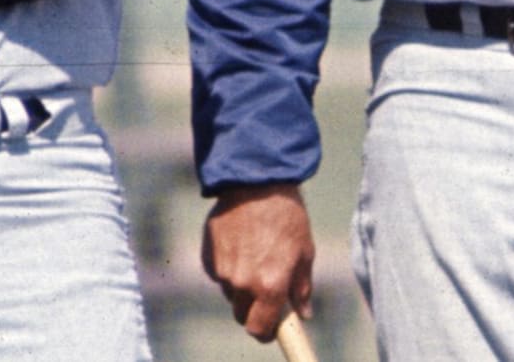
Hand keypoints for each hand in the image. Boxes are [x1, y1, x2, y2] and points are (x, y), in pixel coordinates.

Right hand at [201, 183, 314, 343]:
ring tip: (255, 254)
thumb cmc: (287, 216)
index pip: (259, 329)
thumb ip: (301, 287)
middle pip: (241, 314)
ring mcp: (222, 270)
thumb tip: (303, 313)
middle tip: (265, 289)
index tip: (270, 328)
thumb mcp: (304, 251)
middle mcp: (242, 283)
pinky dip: (227, 266)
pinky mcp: (208, 255)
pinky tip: (240, 244)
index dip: (265, 332)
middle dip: (253, 308)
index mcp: (269, 285)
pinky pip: (217, 273)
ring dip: (240, 284)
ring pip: (229, 292)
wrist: (256, 181)